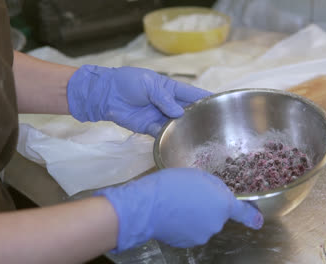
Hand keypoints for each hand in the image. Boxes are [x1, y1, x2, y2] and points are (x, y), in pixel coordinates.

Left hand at [67, 65, 211, 136]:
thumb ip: (164, 98)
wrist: (106, 94)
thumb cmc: (128, 82)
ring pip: (177, 125)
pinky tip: (179, 141)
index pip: (192, 94)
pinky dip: (170, 137)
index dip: (205, 99)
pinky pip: (163, 134)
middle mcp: (168, 104)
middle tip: (213, 126)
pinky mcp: (150, 128)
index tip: (220, 104)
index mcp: (170, 89)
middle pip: (187, 112)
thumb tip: (179, 113)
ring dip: (185, 129)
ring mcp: (160, 117)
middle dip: (198, 118)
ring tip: (200, 137)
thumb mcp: (149, 83)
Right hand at [95, 168, 263, 252]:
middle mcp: (216, 224)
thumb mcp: (199, 175)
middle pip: (218, 215)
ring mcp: (201, 235)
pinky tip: (173, 215)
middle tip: (191, 195)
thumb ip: (216, 186)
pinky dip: (185, 225)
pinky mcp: (187, 243)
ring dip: (196, 216)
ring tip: (178, 204)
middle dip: (209, 206)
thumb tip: (218, 195)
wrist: (148, 206)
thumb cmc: (173, 185)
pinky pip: (191, 231)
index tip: (258, 221)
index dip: (252, 217)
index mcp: (223, 205)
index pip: (243, 213)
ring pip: (203, 223)